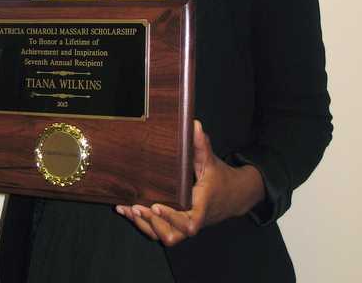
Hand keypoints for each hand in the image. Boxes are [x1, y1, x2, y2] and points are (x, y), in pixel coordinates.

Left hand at [115, 120, 264, 245]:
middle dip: (153, 223)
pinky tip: (127, 211)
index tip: (156, 206)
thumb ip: (201, 145)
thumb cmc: (219, 177)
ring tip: (128, 209)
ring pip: (164, 236)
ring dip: (145, 225)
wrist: (234, 195)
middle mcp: (192, 219)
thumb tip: (194, 124)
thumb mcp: (210, 160)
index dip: (172, 218)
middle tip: (136, 207)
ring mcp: (184, 224)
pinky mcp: (177, 224)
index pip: (189, 221)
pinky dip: (144, 224)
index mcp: (201, 206)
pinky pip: (160, 231)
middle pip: (172, 234)